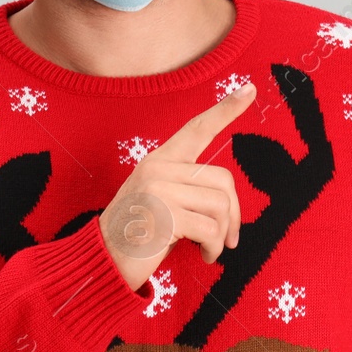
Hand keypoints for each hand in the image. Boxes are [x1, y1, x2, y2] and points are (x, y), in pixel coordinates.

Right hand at [99, 83, 256, 289]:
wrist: (101, 263)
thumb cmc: (139, 236)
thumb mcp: (162, 202)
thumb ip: (189, 190)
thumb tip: (231, 204)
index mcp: (160, 160)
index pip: (197, 129)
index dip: (226, 109)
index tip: (249, 88)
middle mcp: (159, 167)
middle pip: (223, 180)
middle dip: (233, 214)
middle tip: (227, 239)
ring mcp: (160, 188)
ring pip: (221, 205)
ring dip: (222, 235)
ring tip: (209, 249)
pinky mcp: (165, 214)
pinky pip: (212, 229)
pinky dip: (214, 247)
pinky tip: (204, 256)